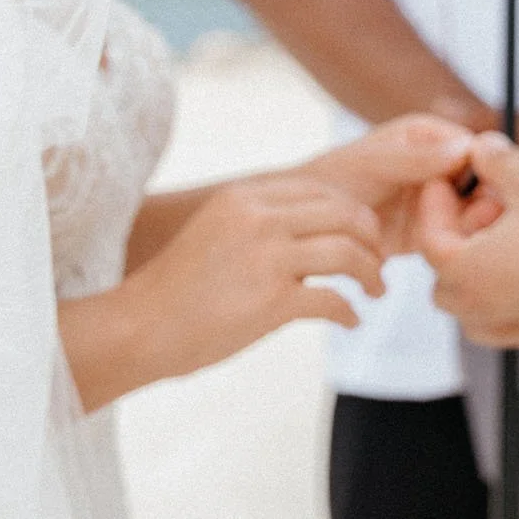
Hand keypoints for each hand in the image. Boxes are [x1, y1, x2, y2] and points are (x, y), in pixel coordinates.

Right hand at [69, 175, 386, 410]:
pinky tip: (351, 321)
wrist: (139, 328)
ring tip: (375, 292)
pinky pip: (333, 300)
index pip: (321, 191)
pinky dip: (350, 311)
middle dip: (372, 240)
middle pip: (345, 214)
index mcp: (245, 198)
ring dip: (372, 274)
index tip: (363, 237)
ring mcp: (266, 259)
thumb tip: (313, 237)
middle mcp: (258, 219)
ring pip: (348, 252)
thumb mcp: (218, 234)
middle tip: (379, 265)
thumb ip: (261, 226)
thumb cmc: (177, 290)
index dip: (354, 212)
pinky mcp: (271, 302)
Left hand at [293, 115, 476, 255]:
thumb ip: (416, 158)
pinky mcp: (426, 232)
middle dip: (483, 206)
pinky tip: (452, 256)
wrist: (304, 222)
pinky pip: (451, 239)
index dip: (487, 172)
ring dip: (471, 230)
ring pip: (470, 215)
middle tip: (483, 227)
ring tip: (464, 243)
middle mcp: (435, 164)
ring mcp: (433, 199)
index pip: (475, 150)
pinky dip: (455, 248)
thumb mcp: (374, 164)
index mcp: (427, 135)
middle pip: (478, 184)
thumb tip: (464, 148)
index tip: (491, 195)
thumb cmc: (330, 180)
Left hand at [416, 133, 518, 350]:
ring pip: (479, 299)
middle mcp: (485, 313)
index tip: (456, 174)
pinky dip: (516, 285)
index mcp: (468, 277)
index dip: (439, 200)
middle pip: (449, 274)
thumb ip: (500, 164)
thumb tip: (482, 149)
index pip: (430, 238)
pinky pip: (514, 313)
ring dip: (488, 264)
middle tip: (496, 201)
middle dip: (463, 235)